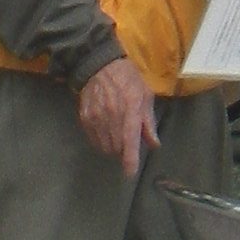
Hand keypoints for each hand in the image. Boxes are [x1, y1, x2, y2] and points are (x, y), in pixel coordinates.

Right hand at [75, 54, 160, 172]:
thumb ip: (149, 122)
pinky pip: (93, 139)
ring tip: (116, 136)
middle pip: (117, 147)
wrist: (100, 65)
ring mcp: (97, 118)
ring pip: (105, 146)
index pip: (130, 141)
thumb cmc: (128, 80)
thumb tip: (154, 144)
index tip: (129, 173)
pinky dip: (101, 141)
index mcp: (131, 110)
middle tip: (127, 142)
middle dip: (123, 151)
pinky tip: (105, 132)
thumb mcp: (145, 96)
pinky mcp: (85, 118)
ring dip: (112, 148)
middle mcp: (113, 116)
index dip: (130, 160)